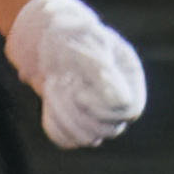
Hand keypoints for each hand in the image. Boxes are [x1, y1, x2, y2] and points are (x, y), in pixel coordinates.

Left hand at [5, 0, 148, 149]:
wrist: (43, 38)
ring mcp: (98, 113)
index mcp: (128, 76)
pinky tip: (49, 102)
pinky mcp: (76, 122)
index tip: (79, 91)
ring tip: (53, 86)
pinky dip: (54, 123)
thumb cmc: (67, 34)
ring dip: (63, 114)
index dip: (103, 107)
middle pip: (108, 129)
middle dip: (77, 109)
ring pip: (87, 138)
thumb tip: (121, 101)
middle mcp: (118, 99)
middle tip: (60, 82)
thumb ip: (101, 69)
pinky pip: (67, 140)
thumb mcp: (83, 43)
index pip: (130, 109)